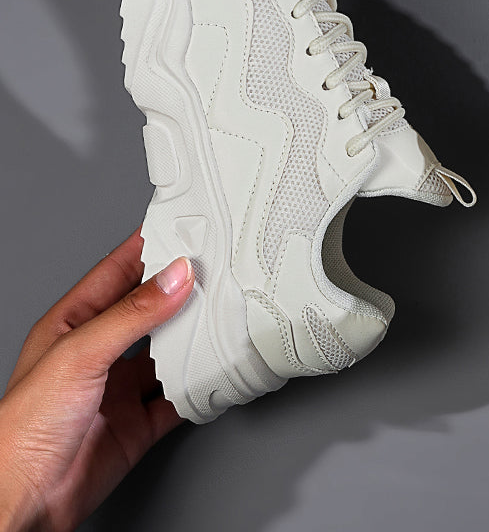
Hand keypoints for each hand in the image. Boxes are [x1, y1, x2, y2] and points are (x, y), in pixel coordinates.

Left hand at [0, 231, 193, 530]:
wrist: (25, 503)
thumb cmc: (22, 429)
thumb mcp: (80, 355)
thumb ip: (133, 315)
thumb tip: (176, 276)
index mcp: (74, 323)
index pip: (118, 271)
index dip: (150, 246)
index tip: (184, 228)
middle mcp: (100, 351)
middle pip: (150, 308)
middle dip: (182, 289)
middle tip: (216, 268)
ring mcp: (119, 386)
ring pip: (169, 350)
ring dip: (195, 337)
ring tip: (223, 315)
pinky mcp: (138, 420)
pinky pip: (180, 395)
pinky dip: (201, 385)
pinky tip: (215, 373)